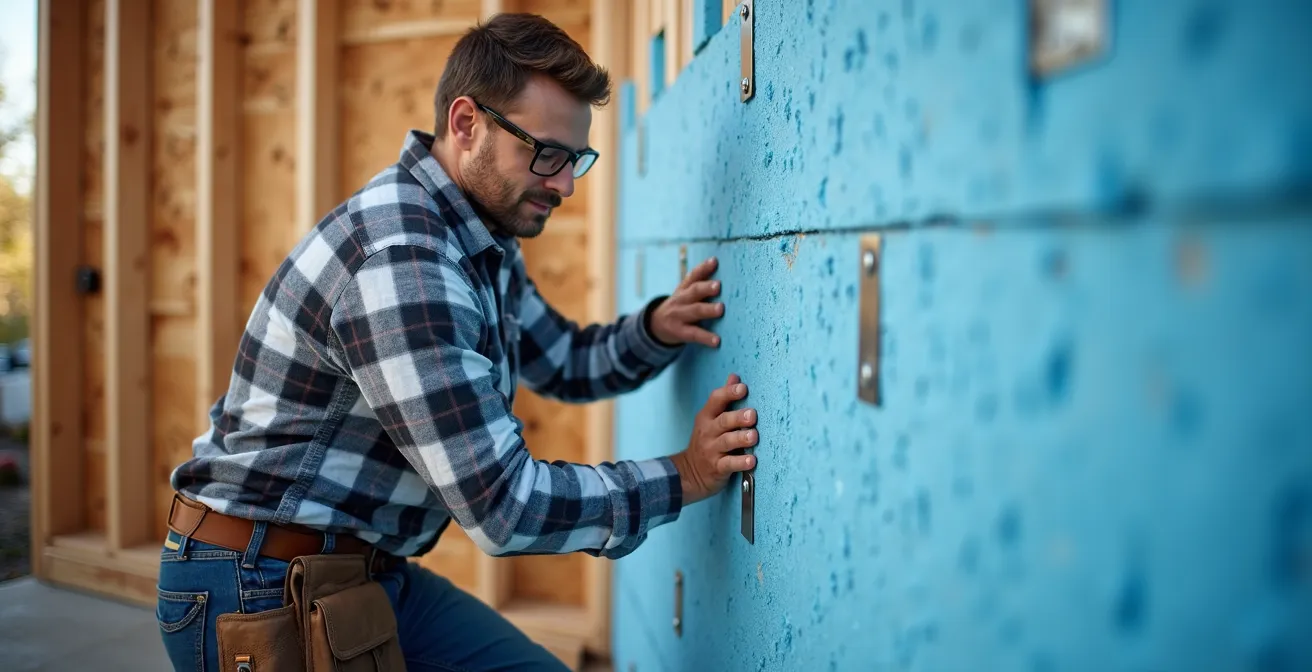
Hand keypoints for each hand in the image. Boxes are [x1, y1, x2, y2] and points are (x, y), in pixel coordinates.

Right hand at [649, 257, 723, 347]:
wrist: (655, 325)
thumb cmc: (679, 306)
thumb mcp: (684, 293)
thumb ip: (699, 283)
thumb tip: (718, 266)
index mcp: (683, 289)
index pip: (692, 276)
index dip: (703, 268)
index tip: (714, 261)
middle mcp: (680, 300)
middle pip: (693, 292)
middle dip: (706, 288)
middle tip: (718, 286)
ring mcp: (679, 316)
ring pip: (694, 311)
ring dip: (708, 310)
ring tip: (720, 309)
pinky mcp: (680, 332)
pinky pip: (694, 334)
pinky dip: (706, 338)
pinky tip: (717, 341)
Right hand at [670, 373, 757, 505]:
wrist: (690, 472)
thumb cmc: (707, 441)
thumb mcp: (710, 418)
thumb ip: (724, 399)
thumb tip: (735, 377)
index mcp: (707, 417)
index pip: (715, 400)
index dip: (729, 393)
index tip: (743, 388)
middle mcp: (708, 432)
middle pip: (723, 421)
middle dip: (738, 417)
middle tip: (752, 415)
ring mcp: (712, 450)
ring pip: (727, 442)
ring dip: (741, 439)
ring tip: (753, 436)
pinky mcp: (717, 468)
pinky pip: (729, 464)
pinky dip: (740, 462)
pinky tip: (751, 461)